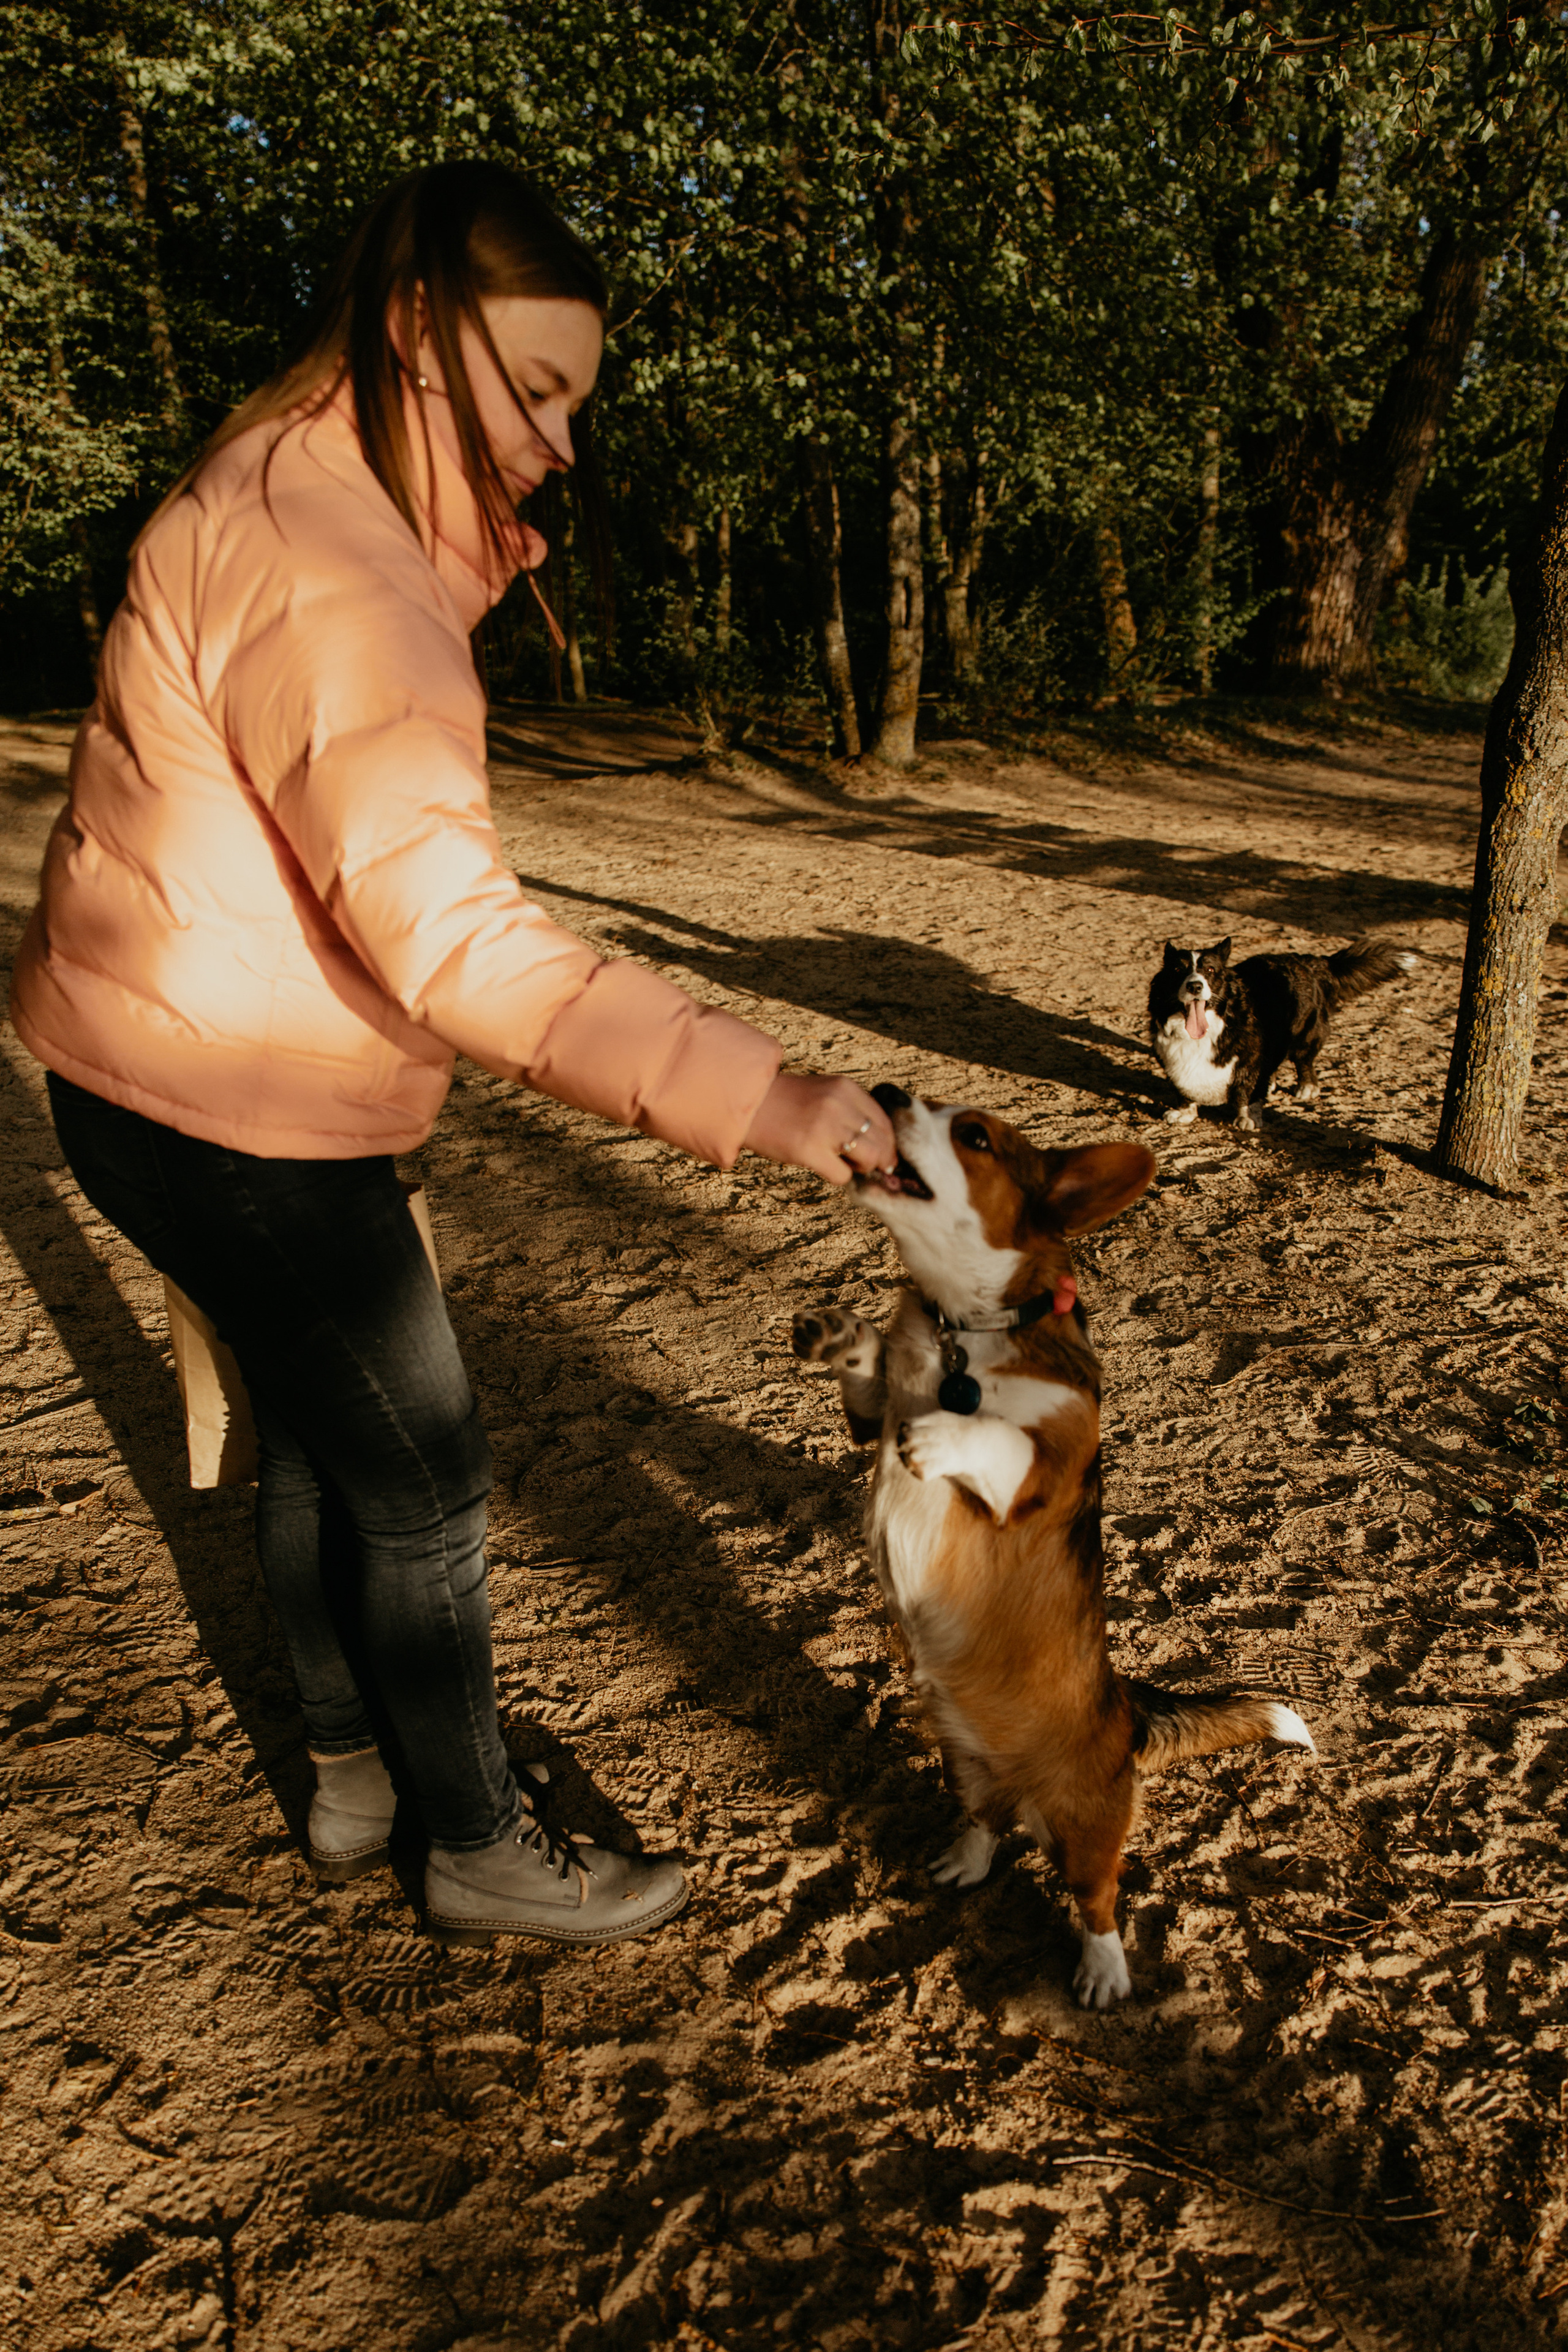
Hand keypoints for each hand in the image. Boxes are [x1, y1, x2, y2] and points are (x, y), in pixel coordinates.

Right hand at [741, 1073, 896, 1186]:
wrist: (748, 1105)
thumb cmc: (786, 1102)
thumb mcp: (824, 1091)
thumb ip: (851, 1108)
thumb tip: (880, 1142)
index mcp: (846, 1088)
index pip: (884, 1121)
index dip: (888, 1143)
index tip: (884, 1156)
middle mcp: (839, 1105)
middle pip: (882, 1142)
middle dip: (879, 1159)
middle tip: (866, 1165)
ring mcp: (825, 1127)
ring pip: (869, 1158)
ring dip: (861, 1168)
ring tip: (845, 1164)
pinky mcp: (809, 1150)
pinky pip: (843, 1176)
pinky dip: (839, 1177)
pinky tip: (824, 1166)